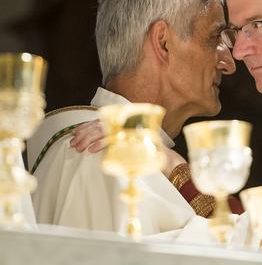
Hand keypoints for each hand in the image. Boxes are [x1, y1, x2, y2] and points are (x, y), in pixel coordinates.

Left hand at [69, 119, 185, 177]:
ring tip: (80, 147)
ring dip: (89, 138)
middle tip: (74, 143)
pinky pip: (113, 138)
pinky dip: (101, 143)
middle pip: (101, 124)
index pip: (102, 121)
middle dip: (84, 134)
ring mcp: (132, 128)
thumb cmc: (147, 155)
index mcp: (126, 123)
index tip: (75, 134)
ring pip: (104, 129)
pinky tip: (91, 150)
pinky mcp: (134, 137)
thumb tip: (92, 144)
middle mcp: (129, 122)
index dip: (87, 127)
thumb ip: (115, 142)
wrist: (167, 161)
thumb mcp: (128, 146)